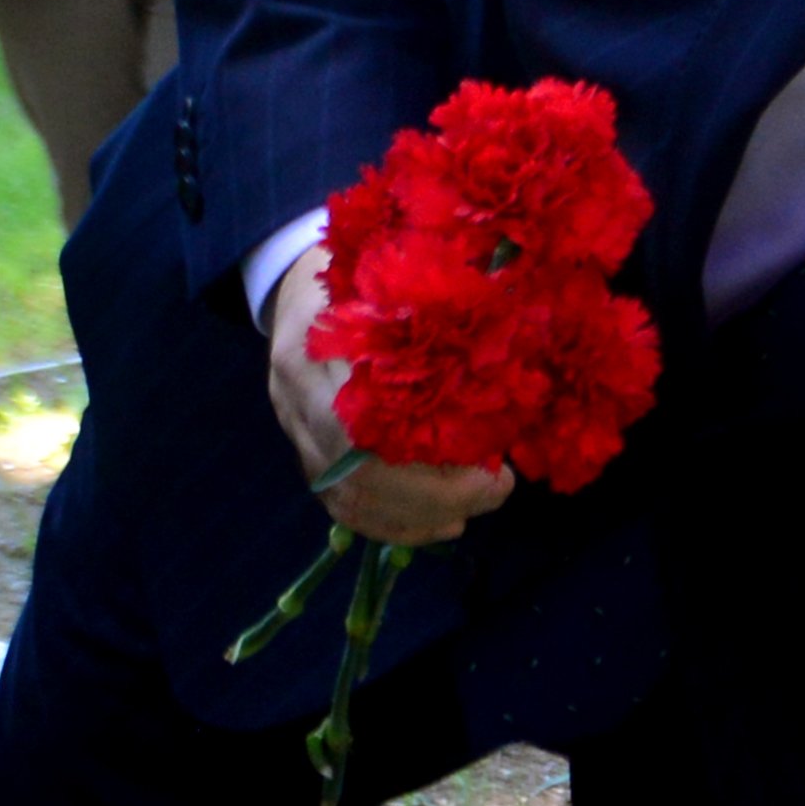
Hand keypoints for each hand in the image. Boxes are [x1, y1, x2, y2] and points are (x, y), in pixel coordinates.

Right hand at [264, 245, 511, 549]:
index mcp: (312, 351)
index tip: (493, 470)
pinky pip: (343, 508)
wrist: (298, 286)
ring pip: (349, 501)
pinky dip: (393, 526)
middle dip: (436, 498)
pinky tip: (438, 526)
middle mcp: (294, 402)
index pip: (362, 436)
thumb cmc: (361, 279)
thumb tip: (510, 346)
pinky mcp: (306, 456)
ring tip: (472, 513)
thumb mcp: (391, 285)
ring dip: (417, 519)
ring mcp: (295, 434)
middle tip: (496, 490)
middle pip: (359, 479)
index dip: (429, 469)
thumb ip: (430, 320)